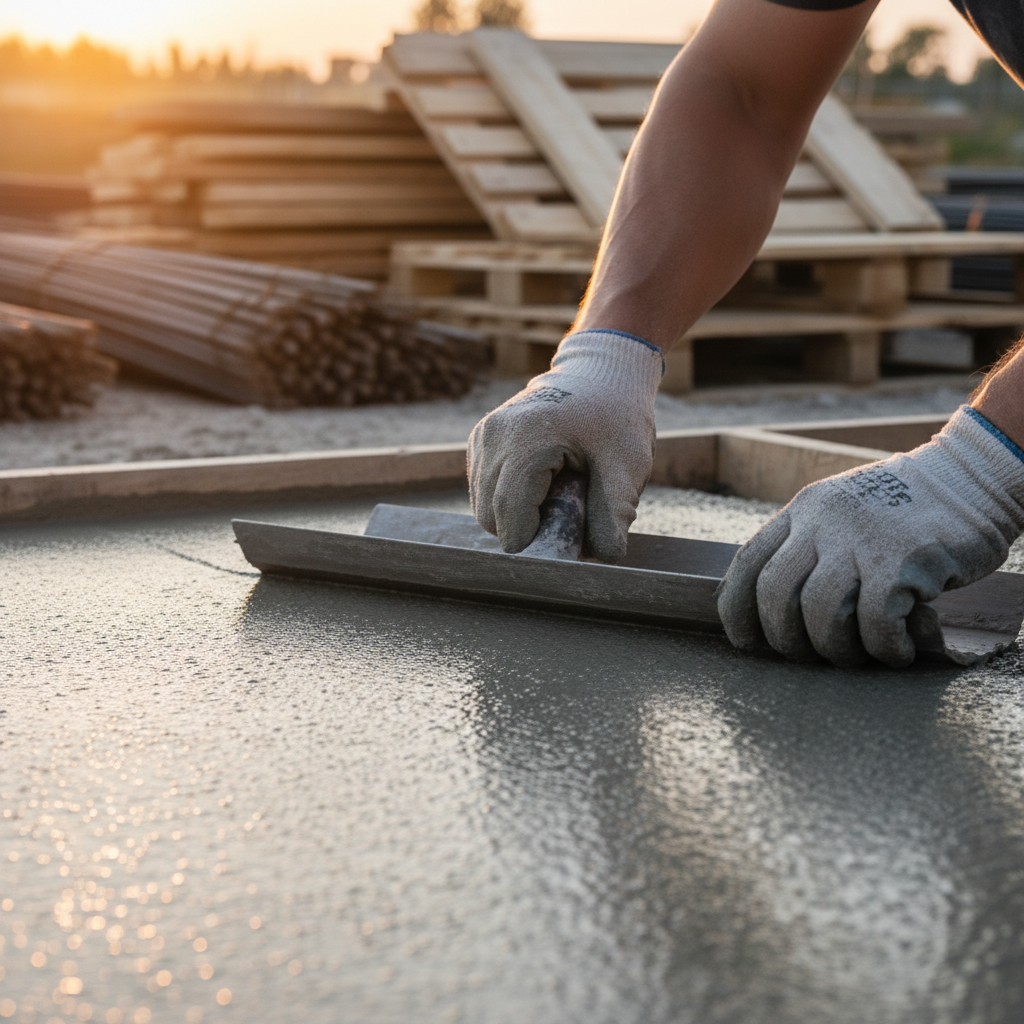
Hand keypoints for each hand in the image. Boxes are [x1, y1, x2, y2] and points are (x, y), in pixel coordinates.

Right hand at [468, 330, 663, 561]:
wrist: (600, 371)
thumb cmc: (617, 415)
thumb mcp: (626, 464)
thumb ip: (614, 512)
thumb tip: (605, 557)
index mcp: (526, 438)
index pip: (508, 512)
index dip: (532, 541)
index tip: (565, 546)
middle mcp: (494, 435)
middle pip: (490, 516)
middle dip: (527, 529)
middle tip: (569, 516)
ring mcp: (483, 436)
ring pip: (483, 507)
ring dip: (518, 515)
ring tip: (558, 494)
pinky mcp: (481, 440)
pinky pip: (484, 490)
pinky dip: (510, 499)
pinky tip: (543, 482)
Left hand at [717, 407, 1023, 667]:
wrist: (971, 477)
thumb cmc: (904, 512)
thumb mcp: (841, 514)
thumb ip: (809, 548)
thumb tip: (776, 611)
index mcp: (802, 511)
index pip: (747, 563)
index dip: (736, 610)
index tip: (744, 641)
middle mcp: (823, 522)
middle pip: (775, 594)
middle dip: (784, 638)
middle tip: (808, 656)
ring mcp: (861, 539)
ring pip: (821, 613)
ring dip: (836, 649)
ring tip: (860, 655)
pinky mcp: (903, 560)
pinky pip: (876, 622)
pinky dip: (884, 649)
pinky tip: (900, 650)